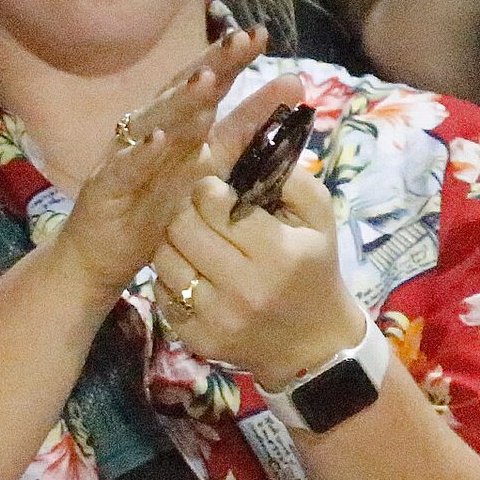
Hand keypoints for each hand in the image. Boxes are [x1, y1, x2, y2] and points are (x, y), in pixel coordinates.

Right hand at [52, 28, 266, 306]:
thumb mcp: (207, 168)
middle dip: (211, 65)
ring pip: (154, 123)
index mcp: (175, 126)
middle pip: (181, 92)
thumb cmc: (151, 210)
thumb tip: (290, 89)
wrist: (98, 259)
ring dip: (179, 102)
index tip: (260, 35)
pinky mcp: (106, 188)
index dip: (229, 60)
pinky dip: (142, 153)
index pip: (205, 85)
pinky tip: (159, 138)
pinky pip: (125, 167)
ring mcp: (125, 157)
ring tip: (206, 80)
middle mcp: (148, 132)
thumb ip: (243, 134)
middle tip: (241, 40)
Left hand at [147, 76, 363, 389]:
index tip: (210, 186)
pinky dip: (168, 275)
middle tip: (190, 205)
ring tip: (186, 234)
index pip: (215, 203)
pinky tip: (188, 269)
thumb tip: (264, 135)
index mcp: (278, 253)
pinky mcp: (194, 339)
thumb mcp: (319, 219)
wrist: (312, 344)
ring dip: (169, 240)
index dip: (206, 187)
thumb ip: (293, 176)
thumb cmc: (314, 268)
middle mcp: (245, 288)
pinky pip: (161, 292)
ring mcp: (216, 317)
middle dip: (182, 208)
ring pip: (163, 258)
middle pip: (182, 227)